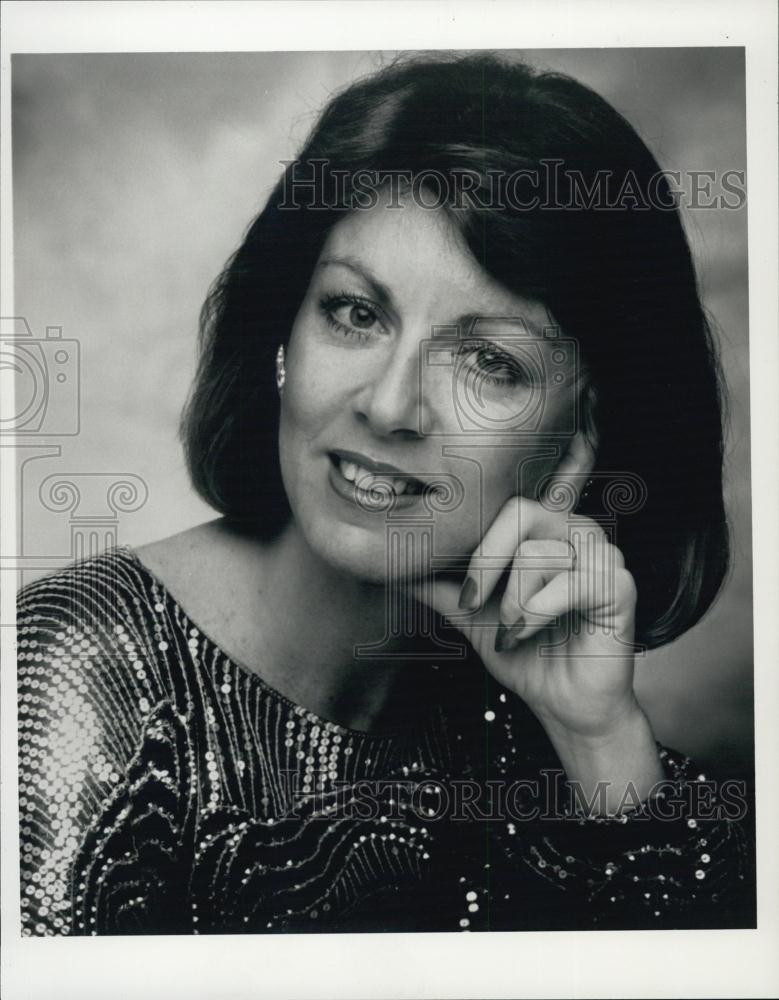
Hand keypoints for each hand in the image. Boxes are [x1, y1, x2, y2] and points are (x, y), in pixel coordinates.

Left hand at [409, 496, 662, 806]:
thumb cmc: (526, 653)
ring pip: (540, 553)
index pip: (502, 501)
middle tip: (471, 602)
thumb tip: (390, 567)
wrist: (563, 704)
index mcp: (544, 528)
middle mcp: (576, 530)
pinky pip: (571, 583)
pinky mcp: (620, 586)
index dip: (470, 538)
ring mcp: (603, 555)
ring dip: (511, 601)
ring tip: (506, 632)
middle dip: (486, 561)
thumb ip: (438, 586)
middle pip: (521, 512)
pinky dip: (536, 613)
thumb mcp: (471, 615)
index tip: (452, 583)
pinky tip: (522, 636)